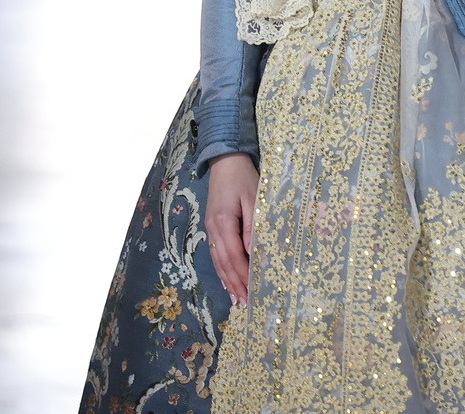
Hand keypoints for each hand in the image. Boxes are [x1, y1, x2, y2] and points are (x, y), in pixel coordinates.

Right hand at [206, 153, 257, 306]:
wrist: (225, 161)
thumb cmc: (244, 178)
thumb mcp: (253, 198)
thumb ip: (253, 226)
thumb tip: (254, 252)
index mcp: (223, 222)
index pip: (234, 256)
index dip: (243, 275)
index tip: (252, 291)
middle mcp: (214, 229)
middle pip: (224, 263)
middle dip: (235, 284)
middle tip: (244, 304)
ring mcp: (210, 228)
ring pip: (218, 261)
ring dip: (227, 281)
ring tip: (236, 299)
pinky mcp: (212, 227)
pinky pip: (216, 253)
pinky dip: (221, 269)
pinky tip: (227, 280)